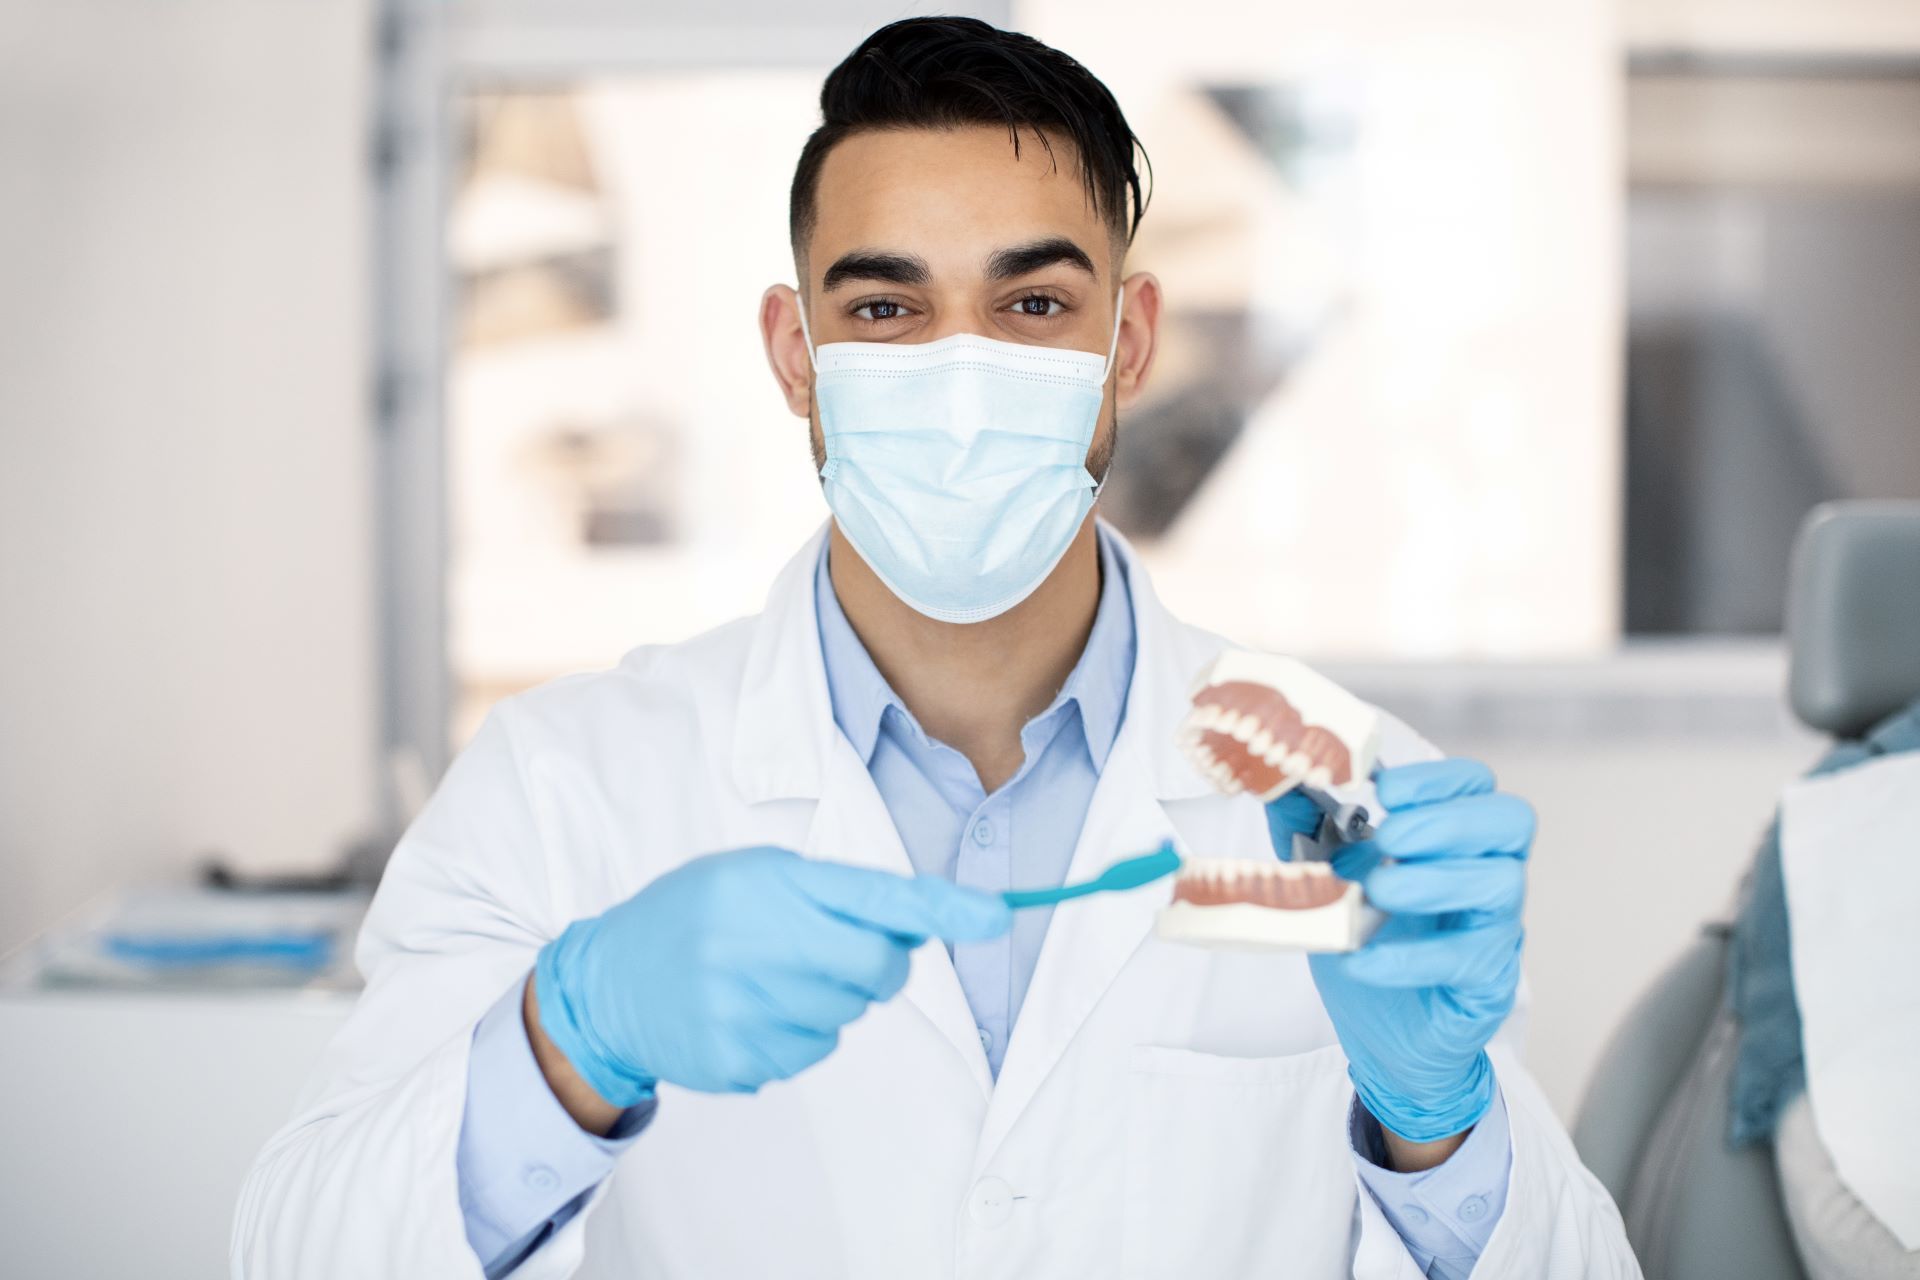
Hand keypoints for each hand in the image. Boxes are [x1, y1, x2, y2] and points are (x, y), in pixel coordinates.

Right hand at [532, 847, 1011, 1106]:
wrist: (610, 984)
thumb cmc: (696, 916)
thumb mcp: (755, 875)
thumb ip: (835, 895)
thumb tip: (915, 930)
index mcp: (765, 883)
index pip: (872, 896)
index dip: (940, 910)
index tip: (994, 915)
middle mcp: (755, 943)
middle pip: (875, 968)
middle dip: (878, 964)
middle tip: (832, 951)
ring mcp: (744, 1008)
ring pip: (846, 1013)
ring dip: (829, 998)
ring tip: (768, 978)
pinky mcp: (737, 1059)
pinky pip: (812, 1050)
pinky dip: (797, 1033)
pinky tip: (750, 1011)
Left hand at [1266, 760, 1530, 1144]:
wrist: (1384, 1037)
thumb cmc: (1369, 943)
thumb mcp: (1328, 878)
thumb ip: (1308, 826)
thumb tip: (1280, 779)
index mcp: (1456, 838)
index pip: (1477, 784)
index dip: (1438, 778)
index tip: (1383, 788)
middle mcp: (1488, 874)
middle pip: (1511, 822)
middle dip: (1447, 820)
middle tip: (1389, 837)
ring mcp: (1494, 928)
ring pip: (1501, 884)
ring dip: (1434, 880)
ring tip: (1378, 893)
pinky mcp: (1487, 983)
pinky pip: (1468, 959)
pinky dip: (1413, 956)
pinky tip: (1366, 959)